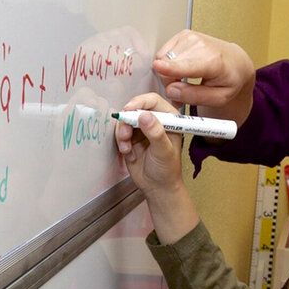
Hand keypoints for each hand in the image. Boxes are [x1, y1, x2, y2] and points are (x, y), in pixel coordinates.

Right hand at [115, 93, 199, 243]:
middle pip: (135, 108)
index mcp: (169, 118)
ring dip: (122, 133)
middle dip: (127, 120)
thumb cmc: (167, 170)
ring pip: (125, 120)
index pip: (152, 100)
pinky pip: (120, 132)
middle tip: (124, 134)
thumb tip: (144, 116)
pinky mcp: (131, 138)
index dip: (139, 102)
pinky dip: (121, 142)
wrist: (157, 187)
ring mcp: (142, 129)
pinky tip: (128, 153)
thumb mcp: (164, 151)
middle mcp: (155, 120)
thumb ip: (155, 133)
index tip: (128, 111)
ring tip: (126, 148)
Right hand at [154, 30, 254, 126]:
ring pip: (162, 60)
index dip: (170, 67)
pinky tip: (181, 68)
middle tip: (182, 92)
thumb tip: (171, 90)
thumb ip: (194, 97)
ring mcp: (190, 37)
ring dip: (168, 73)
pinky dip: (168, 64)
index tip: (157, 67)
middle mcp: (200, 45)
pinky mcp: (183, 35)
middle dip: (169, 82)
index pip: (187, 65)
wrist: (235, 61)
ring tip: (183, 80)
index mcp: (213, 62)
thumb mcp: (219, 98)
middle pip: (168, 66)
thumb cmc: (229, 79)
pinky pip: (163, 53)